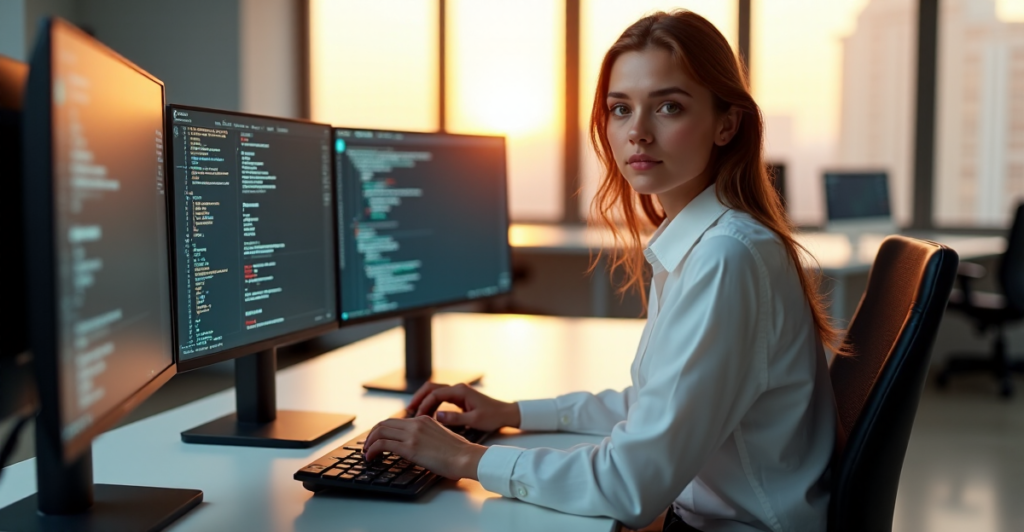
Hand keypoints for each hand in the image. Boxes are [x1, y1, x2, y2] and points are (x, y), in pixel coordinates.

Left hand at [362, 415, 486, 479]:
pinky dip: (372, 450)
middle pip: (384, 424)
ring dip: (369, 442)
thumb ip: (428, 435)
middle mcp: (416, 423)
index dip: (382, 430)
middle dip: (372, 435)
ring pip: (380, 432)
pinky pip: (383, 444)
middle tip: (367, 446)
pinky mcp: (410, 447)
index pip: (396, 421)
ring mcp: (412, 434)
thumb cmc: (459, 452)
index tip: (377, 439)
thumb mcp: (441, 436)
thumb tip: (419, 444)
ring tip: (366, 453)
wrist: (466, 457)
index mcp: (424, 419)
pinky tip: (370, 457)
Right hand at [408, 382, 520, 431]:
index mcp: (460, 391)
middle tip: (409, 411)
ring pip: (435, 391)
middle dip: (419, 398)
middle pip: (431, 388)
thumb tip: (437, 417)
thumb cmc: (493, 417)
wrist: (506, 414)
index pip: (435, 394)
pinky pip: (441, 398)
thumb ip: (455, 418)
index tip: (417, 416)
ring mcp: (458, 392)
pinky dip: (432, 404)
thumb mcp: (474, 420)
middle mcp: (458, 388)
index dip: (424, 404)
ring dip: (424, 400)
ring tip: (415, 413)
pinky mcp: (459, 398)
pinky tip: (427, 415)